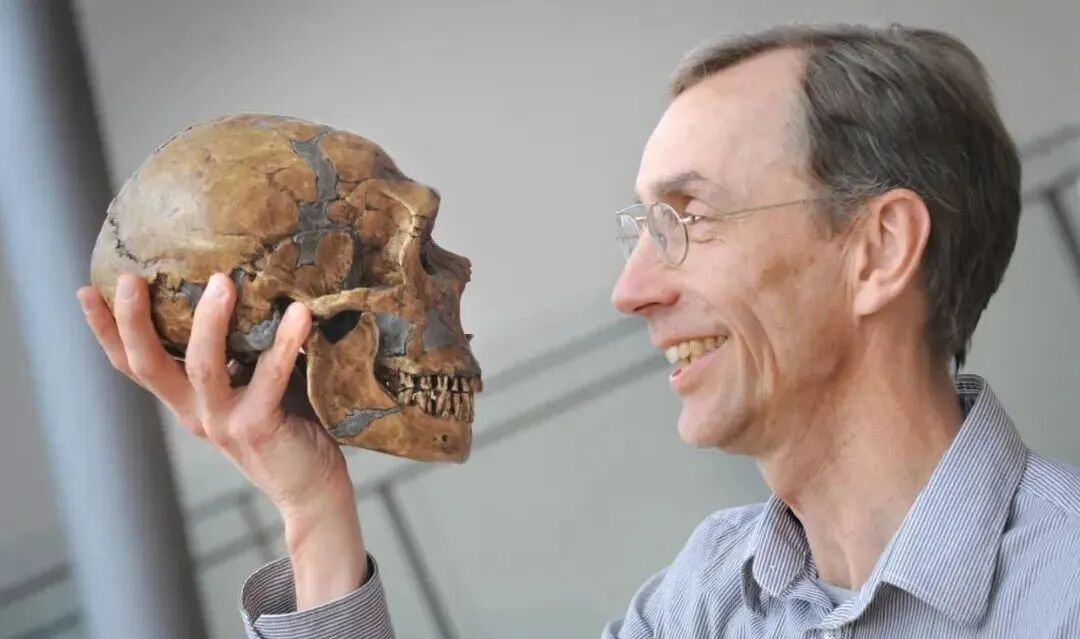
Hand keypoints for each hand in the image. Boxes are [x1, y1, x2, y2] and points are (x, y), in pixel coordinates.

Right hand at [77, 272, 366, 608]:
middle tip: (130, 279)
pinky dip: (285, 342)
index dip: (107, 331)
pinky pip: (269, 378)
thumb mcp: (252, 383)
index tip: (87, 291)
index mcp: (187, 401)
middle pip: (149, 365)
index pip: (134, 364)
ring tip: (222, 282)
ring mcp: (224, 423)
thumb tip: (249, 282)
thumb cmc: (290, 425)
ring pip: (203, 367)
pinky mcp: (259, 427)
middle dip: (132, 321)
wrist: (312, 489)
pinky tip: (300, 313)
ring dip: (209, 322)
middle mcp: (196, 413)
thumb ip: (241, 349)